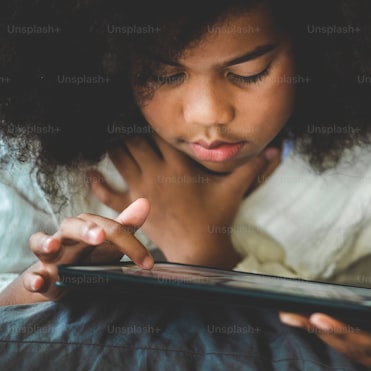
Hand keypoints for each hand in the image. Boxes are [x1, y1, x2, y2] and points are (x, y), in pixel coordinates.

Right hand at [0, 199, 152, 304]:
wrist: (58, 281)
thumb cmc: (87, 256)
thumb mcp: (108, 244)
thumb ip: (126, 226)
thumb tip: (145, 202)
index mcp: (85, 228)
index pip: (107, 227)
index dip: (128, 242)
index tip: (146, 262)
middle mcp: (65, 237)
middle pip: (71, 226)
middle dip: (85, 229)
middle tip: (100, 235)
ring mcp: (48, 257)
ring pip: (40, 243)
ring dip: (46, 242)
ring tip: (54, 246)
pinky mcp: (38, 276)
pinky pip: (30, 276)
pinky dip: (32, 278)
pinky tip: (39, 281)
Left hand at [88, 134, 278, 266]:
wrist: (198, 250)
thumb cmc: (216, 217)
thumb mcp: (235, 189)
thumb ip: (254, 166)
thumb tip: (279, 149)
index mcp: (179, 165)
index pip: (159, 134)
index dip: (155, 126)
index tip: (155, 120)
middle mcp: (155, 174)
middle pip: (134, 142)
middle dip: (133, 135)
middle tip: (134, 131)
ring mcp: (140, 191)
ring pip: (119, 159)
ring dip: (117, 150)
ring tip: (119, 144)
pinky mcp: (130, 208)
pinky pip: (106, 191)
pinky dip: (97, 180)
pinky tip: (92, 172)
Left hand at [280, 283, 370, 370]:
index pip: (370, 344)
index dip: (342, 331)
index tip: (317, 316)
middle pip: (355, 350)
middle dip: (321, 332)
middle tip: (289, 315)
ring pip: (358, 350)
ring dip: (328, 334)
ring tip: (298, 318)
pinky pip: (368, 346)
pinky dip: (345, 334)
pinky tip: (328, 324)